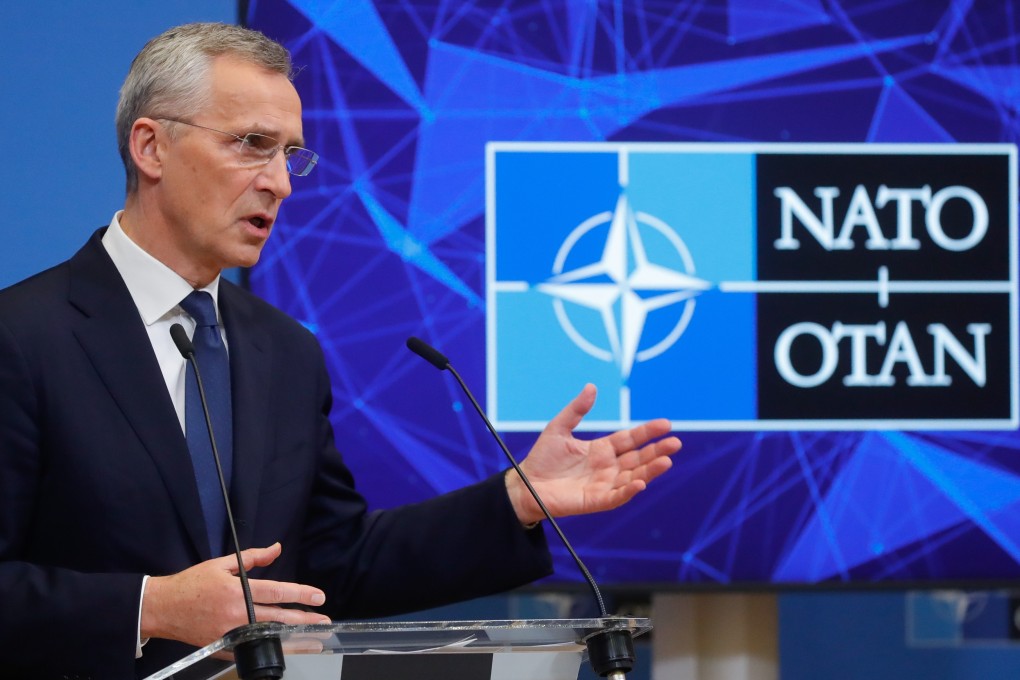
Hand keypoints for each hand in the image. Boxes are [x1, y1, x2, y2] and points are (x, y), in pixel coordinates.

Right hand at [141, 542, 330, 647]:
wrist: (162, 608)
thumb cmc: (191, 584)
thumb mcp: (221, 564)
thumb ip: (253, 558)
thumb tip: (276, 548)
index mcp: (238, 591)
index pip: (277, 592)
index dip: (301, 594)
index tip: (319, 597)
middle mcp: (236, 614)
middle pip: (278, 618)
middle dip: (304, 620)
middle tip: (324, 621)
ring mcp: (229, 633)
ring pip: (268, 636)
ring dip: (293, 639)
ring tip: (313, 640)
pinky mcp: (222, 647)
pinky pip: (249, 649)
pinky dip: (268, 648)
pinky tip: (284, 649)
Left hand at [505, 384, 680, 524]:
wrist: (525, 484)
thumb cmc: (542, 458)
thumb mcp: (559, 428)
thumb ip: (576, 410)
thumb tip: (591, 387)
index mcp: (601, 450)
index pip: (630, 439)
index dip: (648, 432)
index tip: (666, 424)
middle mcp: (607, 467)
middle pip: (638, 458)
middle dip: (657, 451)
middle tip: (675, 443)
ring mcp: (603, 485)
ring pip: (633, 476)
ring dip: (650, 470)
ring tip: (666, 461)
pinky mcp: (595, 501)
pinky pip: (616, 496)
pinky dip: (629, 491)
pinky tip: (640, 482)